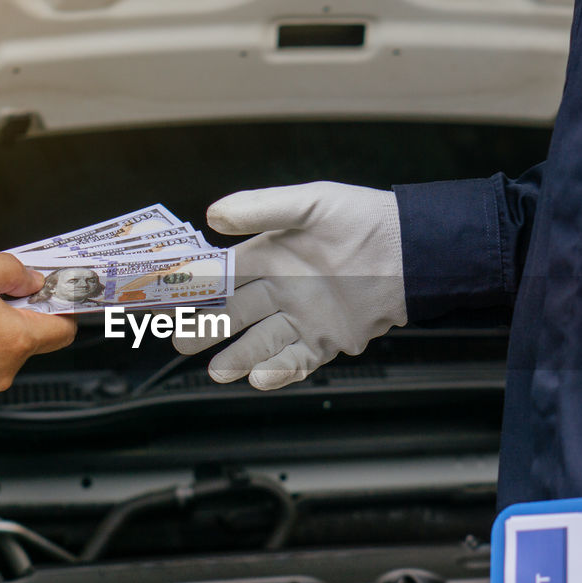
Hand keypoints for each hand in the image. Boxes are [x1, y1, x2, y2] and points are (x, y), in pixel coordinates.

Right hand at [173, 181, 406, 389]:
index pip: (224, 274)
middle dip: (207, 329)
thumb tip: (213, 214)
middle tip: (181, 341)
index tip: (168, 297)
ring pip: (260, 342)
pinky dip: (279, 371)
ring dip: (238, 357)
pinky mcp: (328, 340)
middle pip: (235, 314)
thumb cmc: (364, 220)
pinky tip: (260, 377)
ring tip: (216, 371)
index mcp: (271, 255)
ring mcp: (304, 318)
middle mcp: (282, 289)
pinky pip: (297, 360)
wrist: (413, 253)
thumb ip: (263, 209)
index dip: (197, 286)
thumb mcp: (311, 204)